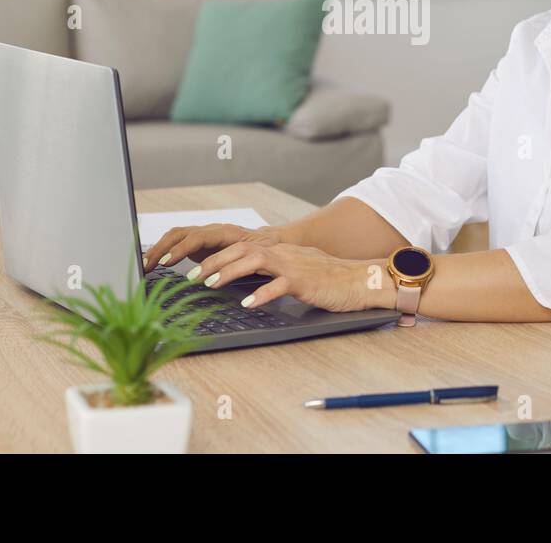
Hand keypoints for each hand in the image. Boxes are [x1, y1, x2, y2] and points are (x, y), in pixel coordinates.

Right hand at [142, 222, 282, 271]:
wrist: (266, 241)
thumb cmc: (264, 250)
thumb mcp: (257, 256)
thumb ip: (243, 261)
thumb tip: (229, 271)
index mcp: (224, 232)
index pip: (197, 237)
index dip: (181, 249)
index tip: (167, 262)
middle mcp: (211, 230)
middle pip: (180, 233)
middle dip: (161, 248)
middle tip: (148, 265)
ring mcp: (203, 234)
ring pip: (175, 236)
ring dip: (158, 249)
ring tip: (144, 264)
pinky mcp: (198, 242)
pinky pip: (177, 242)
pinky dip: (163, 251)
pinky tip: (153, 262)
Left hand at [190, 242, 391, 312]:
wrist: (359, 280)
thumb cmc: (328, 279)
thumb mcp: (296, 271)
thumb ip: (273, 272)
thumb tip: (250, 282)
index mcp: (278, 251)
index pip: (240, 247)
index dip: (215, 257)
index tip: (195, 269)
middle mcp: (282, 254)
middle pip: (241, 250)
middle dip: (213, 262)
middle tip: (191, 277)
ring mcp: (293, 266)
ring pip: (255, 261)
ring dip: (229, 271)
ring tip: (210, 284)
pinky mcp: (304, 282)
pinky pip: (280, 285)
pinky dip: (262, 293)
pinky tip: (248, 303)